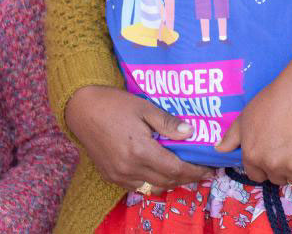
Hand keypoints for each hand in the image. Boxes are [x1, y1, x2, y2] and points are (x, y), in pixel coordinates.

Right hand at [65, 85, 211, 192]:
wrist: (82, 109)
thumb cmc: (115, 104)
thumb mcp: (144, 107)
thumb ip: (167, 123)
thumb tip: (190, 132)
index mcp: (140, 150)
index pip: (175, 169)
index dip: (194, 171)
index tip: (209, 169)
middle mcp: (129, 168)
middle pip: (166, 181)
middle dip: (188, 179)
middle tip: (203, 172)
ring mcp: (118, 175)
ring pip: (153, 187)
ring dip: (172, 183)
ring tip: (186, 173)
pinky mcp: (111, 176)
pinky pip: (138, 187)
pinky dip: (154, 183)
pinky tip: (162, 172)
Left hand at [215, 75, 291, 185]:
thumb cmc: (273, 100)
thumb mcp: (246, 115)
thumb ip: (231, 136)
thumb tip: (218, 150)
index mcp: (252, 156)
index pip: (256, 176)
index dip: (263, 165)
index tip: (272, 153)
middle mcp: (271, 166)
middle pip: (276, 178)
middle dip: (281, 168)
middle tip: (289, 146)